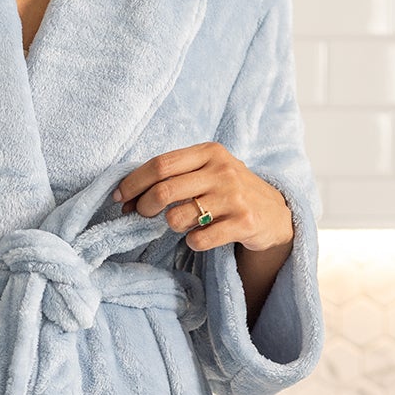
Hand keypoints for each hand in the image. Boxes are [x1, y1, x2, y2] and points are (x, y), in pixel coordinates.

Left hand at [112, 142, 293, 253]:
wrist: (274, 213)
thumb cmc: (228, 191)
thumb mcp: (207, 171)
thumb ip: (172, 177)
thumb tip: (126, 196)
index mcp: (209, 152)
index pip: (160, 164)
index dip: (134, 182)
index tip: (120, 197)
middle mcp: (223, 171)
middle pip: (164, 191)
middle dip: (143, 207)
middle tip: (140, 215)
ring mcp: (234, 197)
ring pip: (178, 218)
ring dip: (171, 226)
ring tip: (182, 223)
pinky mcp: (244, 223)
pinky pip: (199, 239)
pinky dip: (193, 242)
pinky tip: (201, 237)